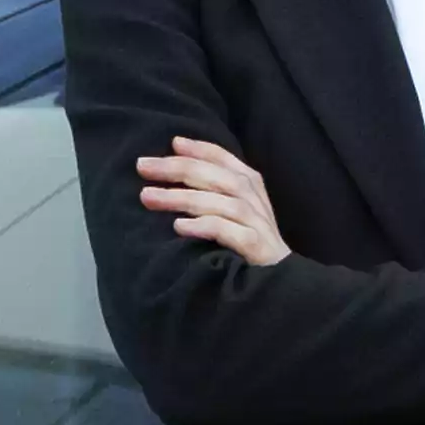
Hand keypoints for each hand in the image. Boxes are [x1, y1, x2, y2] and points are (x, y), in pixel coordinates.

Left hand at [133, 136, 285, 265]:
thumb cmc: (249, 242)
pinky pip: (227, 232)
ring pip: (218, 202)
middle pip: (214, 175)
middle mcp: (253, 199)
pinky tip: (179, 226)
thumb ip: (211, 188)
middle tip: (142, 167)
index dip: (197, 148)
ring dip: (180, 197)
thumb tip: (175, 164)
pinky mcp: (256, 248)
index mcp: (249, 185)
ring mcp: (256, 223)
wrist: (282, 281)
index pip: (222, 158)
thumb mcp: (234, 210)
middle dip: (176, 168)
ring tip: (148, 197)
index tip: (171, 143)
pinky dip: (202, 226)